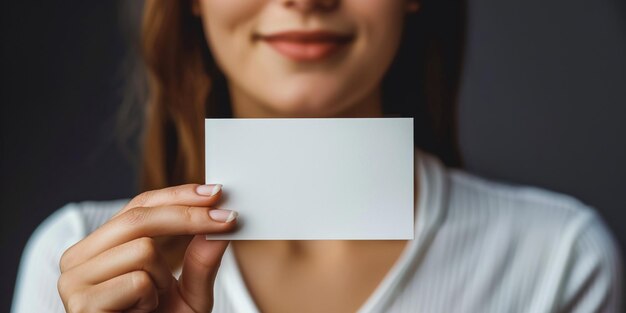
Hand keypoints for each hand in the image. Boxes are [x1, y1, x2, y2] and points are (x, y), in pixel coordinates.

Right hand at [58, 184, 237, 311]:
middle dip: (189, 217)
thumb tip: (223, 223)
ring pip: (142, 249)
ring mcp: (74, 281)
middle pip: (139, 217)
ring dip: (163, 278)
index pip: (139, 206)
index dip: (179, 195)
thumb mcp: (190, 294)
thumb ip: (204, 261)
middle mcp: (80, 258)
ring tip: (151, 302)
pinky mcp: (82, 304)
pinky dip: (151, 299)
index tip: (217, 193)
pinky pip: (137, 280)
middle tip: (228, 221)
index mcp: (101, 247)